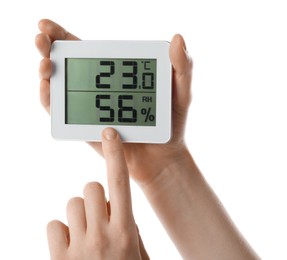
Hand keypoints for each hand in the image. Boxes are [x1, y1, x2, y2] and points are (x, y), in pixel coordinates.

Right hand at [35, 19, 192, 186]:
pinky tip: (48, 89)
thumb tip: (177, 38)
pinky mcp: (85, 127)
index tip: (46, 25)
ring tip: (45, 65)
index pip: (88, 50)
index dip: (64, 35)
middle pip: (68, 63)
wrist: (163, 157)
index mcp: (118, 75)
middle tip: (41, 39)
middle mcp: (100, 88)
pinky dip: (49, 100)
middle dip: (48, 47)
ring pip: (59, 85)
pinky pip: (62, 112)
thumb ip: (182, 67)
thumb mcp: (181, 92)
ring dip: (45, 72)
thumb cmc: (173, 123)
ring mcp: (90, 106)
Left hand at [47, 128, 148, 259]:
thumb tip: (114, 207)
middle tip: (101, 216)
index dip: (115, 154)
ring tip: (88, 235)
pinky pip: (55, 225)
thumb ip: (129, 228)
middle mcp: (101, 235)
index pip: (120, 183)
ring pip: (72, 204)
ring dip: (80, 214)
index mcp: (126, 232)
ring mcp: (77, 247)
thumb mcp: (139, 254)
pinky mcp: (58, 257)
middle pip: (90, 188)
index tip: (109, 133)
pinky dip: (63, 231)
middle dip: (95, 196)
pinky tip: (72, 247)